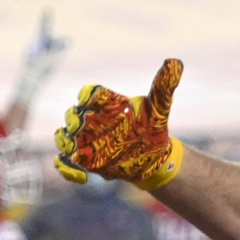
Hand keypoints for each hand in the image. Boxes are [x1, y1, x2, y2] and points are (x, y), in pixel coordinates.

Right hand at [54, 61, 184, 190]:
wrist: (152, 156)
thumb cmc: (152, 127)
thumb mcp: (159, 108)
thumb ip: (164, 87)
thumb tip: (176, 63)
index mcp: (106, 103)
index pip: (90, 93)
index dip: (87, 96)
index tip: (87, 100)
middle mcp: (91, 120)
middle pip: (71, 115)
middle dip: (72, 120)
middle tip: (79, 126)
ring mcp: (85, 141)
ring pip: (63, 138)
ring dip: (66, 143)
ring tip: (78, 153)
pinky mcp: (85, 162)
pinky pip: (65, 164)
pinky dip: (67, 170)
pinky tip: (83, 176)